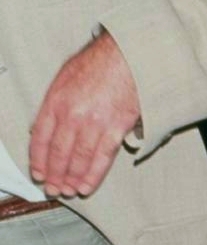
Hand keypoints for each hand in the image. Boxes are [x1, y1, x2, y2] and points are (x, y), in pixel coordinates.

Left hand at [29, 31, 142, 198]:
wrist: (129, 54)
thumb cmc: (99, 62)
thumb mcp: (65, 77)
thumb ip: (53, 103)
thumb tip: (42, 126)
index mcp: (56, 101)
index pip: (40, 138)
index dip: (38, 160)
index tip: (38, 173)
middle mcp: (73, 114)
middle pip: (58, 153)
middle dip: (54, 175)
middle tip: (53, 189)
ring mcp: (95, 122)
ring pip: (79, 159)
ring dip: (72, 179)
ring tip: (69, 191)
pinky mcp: (117, 127)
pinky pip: (102, 157)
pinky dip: (93, 175)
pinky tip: (87, 186)